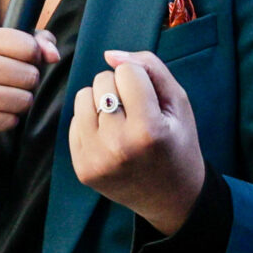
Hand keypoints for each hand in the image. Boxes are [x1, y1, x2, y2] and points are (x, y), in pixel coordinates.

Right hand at [0, 26, 57, 154]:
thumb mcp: (2, 48)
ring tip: (6, 98)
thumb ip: (35, 42)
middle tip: (13, 84)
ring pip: (22, 100)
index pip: (28, 46)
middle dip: (29, 82)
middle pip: (28, 75)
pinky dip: (9, 119)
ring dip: (21, 103)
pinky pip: (8, 121)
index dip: (35, 57)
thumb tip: (53, 55)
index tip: (23, 61)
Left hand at [69, 51, 205, 234]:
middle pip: (102, 80)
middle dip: (119, 88)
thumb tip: (109, 54)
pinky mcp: (81, 168)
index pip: (127, 71)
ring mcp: (96, 159)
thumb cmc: (178, 144)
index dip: (141, 79)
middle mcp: (117, 145)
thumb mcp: (178, 103)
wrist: (171, 198)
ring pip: (83, 96)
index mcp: (148, 130)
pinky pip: (74, 120)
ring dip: (100, 101)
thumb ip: (150, 68)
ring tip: (121, 121)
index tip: (151, 99)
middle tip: (136, 112)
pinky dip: (91, 122)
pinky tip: (110, 138)